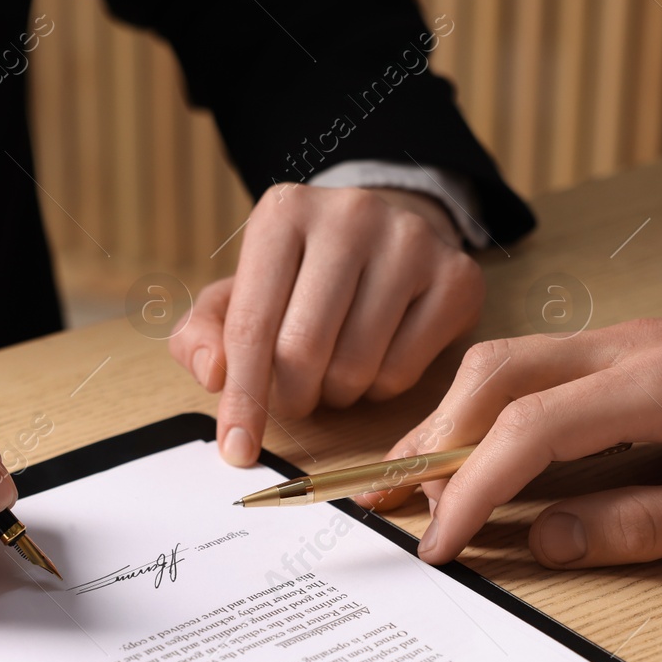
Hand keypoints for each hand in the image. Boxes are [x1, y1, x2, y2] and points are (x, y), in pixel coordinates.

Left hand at [169, 184, 483, 465]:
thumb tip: (212, 374)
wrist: (387, 232)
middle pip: (303, 350)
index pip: (251, 325)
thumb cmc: (303, 274)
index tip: (236, 450)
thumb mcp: (242, 292)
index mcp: (284, 211)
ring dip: (336, 394)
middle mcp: (350, 214)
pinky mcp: (456, 277)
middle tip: (295, 397)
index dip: (241, 398)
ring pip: (355, 366)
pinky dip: (378, 388)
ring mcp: (411, 242)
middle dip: (291, 396)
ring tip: (334, 371)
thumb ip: (204, 333)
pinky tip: (374, 361)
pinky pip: (402, 372)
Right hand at [362, 302, 661, 566]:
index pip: (532, 429)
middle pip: (495, 375)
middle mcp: (629, 345)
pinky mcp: (621, 346)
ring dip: (447, 422)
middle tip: (386, 508)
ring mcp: (622, 336)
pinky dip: (482, 410)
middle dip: (430, 444)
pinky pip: (530, 367)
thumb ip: (637, 528)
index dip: (470, 488)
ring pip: (503, 362)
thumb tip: (538, 541)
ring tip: (405, 485)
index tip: (437, 545)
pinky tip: (464, 452)